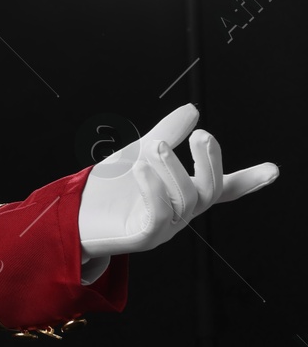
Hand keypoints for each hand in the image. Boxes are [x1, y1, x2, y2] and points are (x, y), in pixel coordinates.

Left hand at [78, 104, 278, 258]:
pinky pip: (157, 216)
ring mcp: (164, 228)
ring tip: (156, 147)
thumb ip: (166, 134)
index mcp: (182, 193)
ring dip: (173, 169)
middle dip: (210, 162)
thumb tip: (193, 109)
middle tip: (203, 134)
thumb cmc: (109, 189)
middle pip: (208, 190)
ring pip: (184, 200)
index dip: (248, 180)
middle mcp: (180, 213)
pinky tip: (141, 168)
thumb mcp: (139, 154)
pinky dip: (153, 190)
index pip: (222, 187)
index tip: (273, 169)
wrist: (71, 215)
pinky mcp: (142, 237)